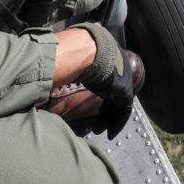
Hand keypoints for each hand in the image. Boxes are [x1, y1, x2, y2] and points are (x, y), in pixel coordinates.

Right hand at [73, 23, 144, 137]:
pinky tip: (110, 133)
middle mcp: (121, 67)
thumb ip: (74, 61)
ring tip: (98, 130)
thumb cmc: (77, 51)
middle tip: (97, 122)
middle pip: (115, 92)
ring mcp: (125, 78)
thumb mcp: (79, 56)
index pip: (109, 78)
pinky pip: (124, 110)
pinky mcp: (125, 91)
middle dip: (106, 109)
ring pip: (119, 103)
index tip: (95, 105)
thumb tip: (58, 59)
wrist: (89, 50)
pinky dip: (117, 122)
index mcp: (111, 56)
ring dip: (109, 118)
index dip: (103, 93)